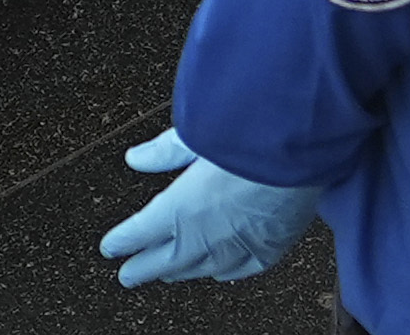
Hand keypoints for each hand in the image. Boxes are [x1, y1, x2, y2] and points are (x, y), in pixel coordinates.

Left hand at [101, 132, 312, 288]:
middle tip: (128, 276)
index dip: (123, 241)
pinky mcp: (271, 248)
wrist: (300, 148)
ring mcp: (239, 245)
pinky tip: (218, 272)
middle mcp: (207, 235)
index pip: (142, 232)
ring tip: (166, 275)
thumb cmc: (248, 135)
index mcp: (182, 208)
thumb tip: (136, 159)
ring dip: (180, 272)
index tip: (110, 247)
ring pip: (202, 268)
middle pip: (167, 261)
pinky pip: (242, 269)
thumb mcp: (196, 134)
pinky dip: (225, 271)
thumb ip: (164, 151)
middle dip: (144, 268)